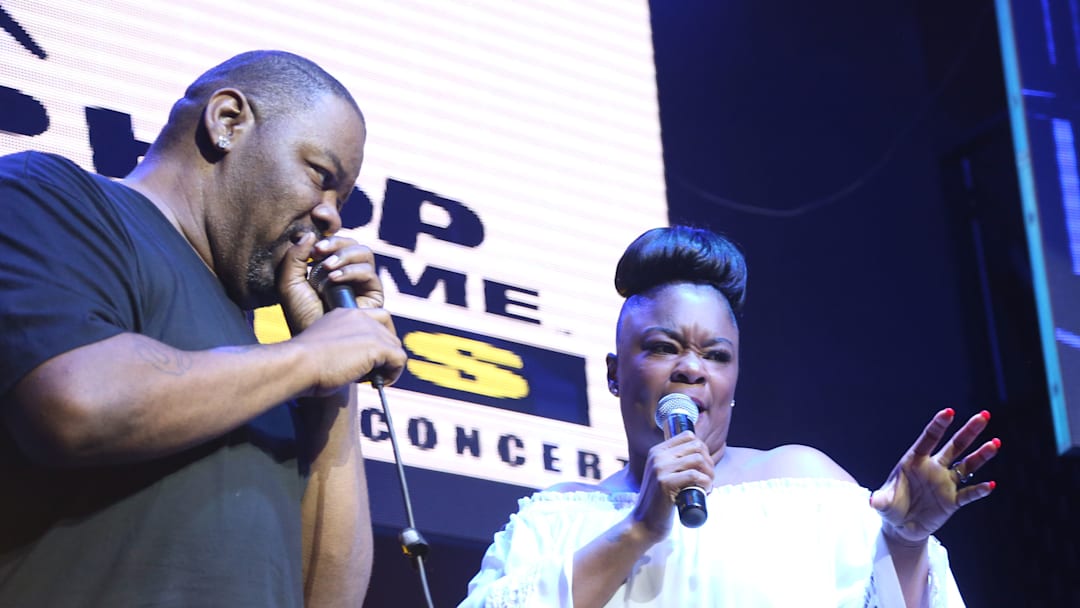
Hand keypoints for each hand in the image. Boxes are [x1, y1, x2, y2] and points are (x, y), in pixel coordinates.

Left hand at [278, 233, 383, 333]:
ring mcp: (362, 284)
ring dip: (345, 256)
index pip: (337, 242)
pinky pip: (370, 273)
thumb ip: (295, 257)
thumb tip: (310, 233)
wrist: (315, 342)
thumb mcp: (289, 282)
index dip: (329, 235)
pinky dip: (352, 271)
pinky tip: (335, 279)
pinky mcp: (374, 296)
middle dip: (337, 243)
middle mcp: (349, 273)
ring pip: (365, 254)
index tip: (314, 238)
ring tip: (327, 268)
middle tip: (319, 250)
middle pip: (354, 243)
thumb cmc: (300, 316)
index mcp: (330, 267)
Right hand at [292, 306, 405, 395]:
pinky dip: (392, 374)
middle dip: (384, 354)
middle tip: (369, 373)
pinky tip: (374, 384)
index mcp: (344, 315)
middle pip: (388, 333)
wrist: (297, 366)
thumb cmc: (303, 366)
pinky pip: (399, 360)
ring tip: (369, 380)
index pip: (374, 319)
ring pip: (396, 347)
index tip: (366, 359)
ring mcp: (370, 330)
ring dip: (387, 365)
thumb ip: (343, 350)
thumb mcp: (324, 350)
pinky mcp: (377, 346)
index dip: (376, 339)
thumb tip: (360, 366)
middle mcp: (359, 317)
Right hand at [630, 432, 713, 544]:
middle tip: (709, 478)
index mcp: (657, 451)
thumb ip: (674, 463)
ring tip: (708, 486)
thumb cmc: (658, 501)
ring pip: (698, 459)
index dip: (702, 449)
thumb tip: (700, 455)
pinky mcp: (665, 483)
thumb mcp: (662, 475)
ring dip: (710, 473)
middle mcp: (657, 456)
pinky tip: (705, 491)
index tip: (704, 466)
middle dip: (709, 461)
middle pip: (696, 446)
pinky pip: (695, 476)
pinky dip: (706, 483)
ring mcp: (660, 469)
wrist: (643, 523)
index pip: (688, 436)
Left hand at [870, 408, 999, 544]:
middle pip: (955, 446)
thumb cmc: (890, 507)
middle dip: (968, 431)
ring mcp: (945, 483)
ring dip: (981, 455)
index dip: (939, 425)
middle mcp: (933, 468)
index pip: (929, 439)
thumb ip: (881, 500)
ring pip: (967, 465)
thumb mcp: (883, 504)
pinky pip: (968, 494)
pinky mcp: (952, 501)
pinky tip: (991, 485)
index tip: (949, 411)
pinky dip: (979, 490)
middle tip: (983, 416)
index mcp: (915, 461)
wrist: (900, 526)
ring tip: (995, 443)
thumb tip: (873, 501)